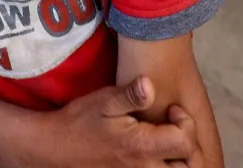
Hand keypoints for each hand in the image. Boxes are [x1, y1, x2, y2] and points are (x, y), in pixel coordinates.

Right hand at [38, 76, 198, 167]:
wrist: (54, 147)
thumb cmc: (80, 121)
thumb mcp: (104, 101)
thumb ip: (131, 94)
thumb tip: (150, 84)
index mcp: (142, 147)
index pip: (186, 142)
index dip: (186, 122)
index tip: (172, 109)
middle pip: (187, 167)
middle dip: (188, 146)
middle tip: (175, 127)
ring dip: (177, 159)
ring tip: (168, 140)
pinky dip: (163, 164)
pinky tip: (153, 150)